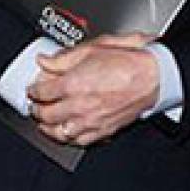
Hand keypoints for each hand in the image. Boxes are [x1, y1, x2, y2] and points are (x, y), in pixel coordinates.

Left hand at [27, 33, 160, 145]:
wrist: (155, 76)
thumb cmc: (130, 60)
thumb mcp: (93, 49)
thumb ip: (64, 58)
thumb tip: (45, 60)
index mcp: (73, 83)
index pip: (41, 92)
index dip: (33, 90)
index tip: (33, 89)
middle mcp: (80, 105)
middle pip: (46, 114)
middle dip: (37, 110)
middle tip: (35, 106)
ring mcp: (92, 121)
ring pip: (59, 133)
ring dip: (48, 128)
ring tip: (44, 123)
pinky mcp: (105, 130)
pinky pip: (80, 141)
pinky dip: (68, 139)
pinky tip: (66, 133)